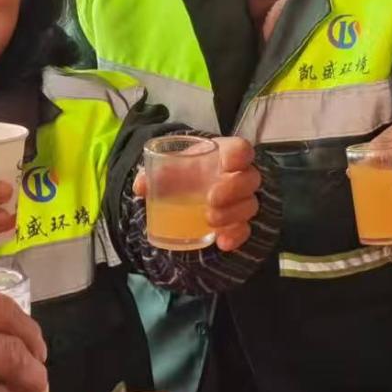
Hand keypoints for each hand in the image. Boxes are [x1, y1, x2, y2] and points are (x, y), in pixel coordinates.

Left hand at [132, 136, 264, 252]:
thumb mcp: (168, 168)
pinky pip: (245, 229)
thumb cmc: (182, 172)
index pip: (242, 149)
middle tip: (211, 198)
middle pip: (250, 179)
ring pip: (249, 205)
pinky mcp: (238, 222)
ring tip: (209, 220)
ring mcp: (240, 200)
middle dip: (233, 189)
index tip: (225, 164)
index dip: (239, 155)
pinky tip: (221, 242)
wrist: (185, 191)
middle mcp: (237, 176)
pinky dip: (235, 236)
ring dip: (232, 214)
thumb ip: (155, 172)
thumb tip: (141, 186)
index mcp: (223, 154)